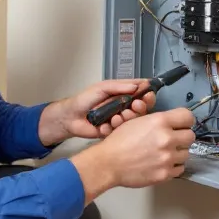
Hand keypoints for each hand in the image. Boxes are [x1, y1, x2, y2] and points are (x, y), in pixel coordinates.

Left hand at [39, 79, 157, 146]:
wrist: (70, 117)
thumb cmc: (85, 99)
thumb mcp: (102, 88)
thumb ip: (119, 87)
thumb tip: (137, 85)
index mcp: (123, 95)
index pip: (141, 94)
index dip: (147, 94)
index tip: (148, 94)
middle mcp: (124, 108)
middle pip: (142, 109)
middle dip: (140, 108)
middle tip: (135, 106)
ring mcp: (120, 121)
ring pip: (133, 121)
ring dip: (126, 118)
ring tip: (115, 118)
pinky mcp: (114, 133)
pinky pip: (120, 132)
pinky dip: (112, 128)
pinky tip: (103, 127)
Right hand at [70, 107, 195, 200]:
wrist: (108, 163)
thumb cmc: (119, 141)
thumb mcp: (137, 121)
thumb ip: (158, 120)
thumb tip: (174, 123)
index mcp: (160, 121)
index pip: (188, 117)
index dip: (184, 121)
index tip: (181, 125)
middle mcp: (167, 138)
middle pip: (190, 136)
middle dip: (182, 137)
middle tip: (172, 140)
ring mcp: (167, 157)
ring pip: (186, 153)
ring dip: (177, 153)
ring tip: (164, 153)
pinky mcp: (165, 173)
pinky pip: (179, 168)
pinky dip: (173, 166)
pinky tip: (162, 163)